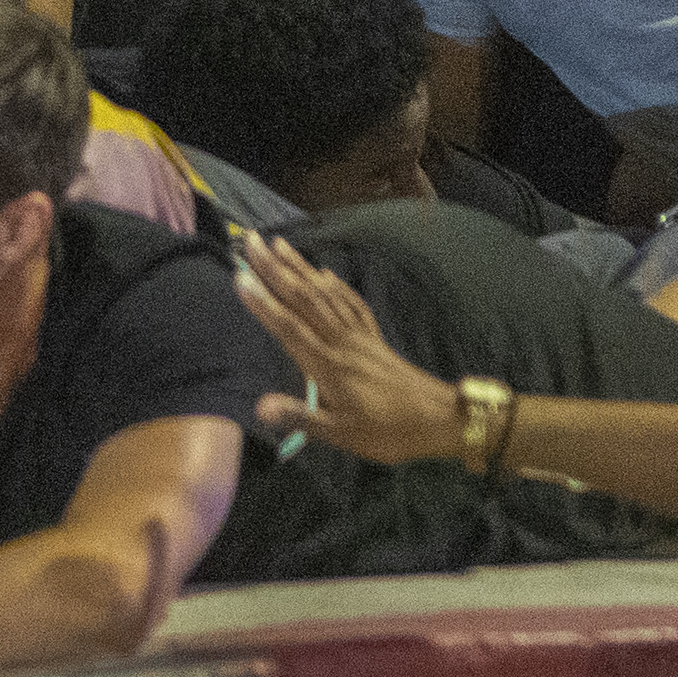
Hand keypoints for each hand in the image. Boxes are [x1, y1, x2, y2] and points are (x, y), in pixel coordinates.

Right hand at [232, 228, 462, 465]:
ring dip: (300, 267)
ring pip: (325, 294)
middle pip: (303, 298)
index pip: (288, 327)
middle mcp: (341, 342)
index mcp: (328, 365)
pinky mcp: (374, 338)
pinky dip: (337, 285)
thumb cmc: (387, 432)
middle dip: (274, 269)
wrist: (438, 419)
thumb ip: (300, 417)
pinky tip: (326, 273)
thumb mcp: (341, 434)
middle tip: (250, 241)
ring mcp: (359, 336)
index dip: (262, 302)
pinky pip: (352, 303)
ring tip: (279, 244)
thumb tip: (258, 406)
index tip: (239, 276)